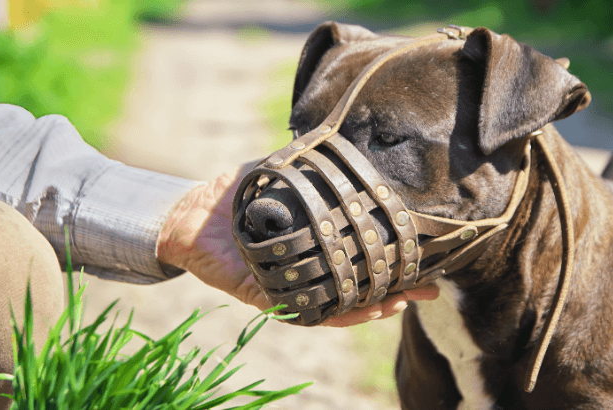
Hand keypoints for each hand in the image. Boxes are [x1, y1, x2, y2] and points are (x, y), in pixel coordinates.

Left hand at [157, 162, 439, 325]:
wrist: (186, 213)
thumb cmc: (231, 195)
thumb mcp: (274, 172)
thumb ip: (304, 164)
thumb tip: (337, 139)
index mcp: (313, 243)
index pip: (358, 254)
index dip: (390, 257)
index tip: (423, 254)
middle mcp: (306, 269)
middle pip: (356, 286)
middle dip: (394, 289)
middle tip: (427, 286)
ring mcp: (288, 286)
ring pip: (338, 306)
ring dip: (372, 306)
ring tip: (400, 301)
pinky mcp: (266, 297)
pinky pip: (304, 312)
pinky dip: (333, 315)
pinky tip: (360, 312)